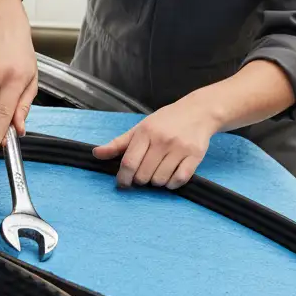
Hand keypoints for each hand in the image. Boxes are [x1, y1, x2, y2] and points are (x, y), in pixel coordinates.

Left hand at [92, 96, 218, 188]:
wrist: (198, 111)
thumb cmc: (167, 120)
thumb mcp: (141, 127)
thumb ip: (119, 143)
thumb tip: (97, 153)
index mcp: (146, 132)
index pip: (129, 162)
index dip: (123, 178)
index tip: (123, 183)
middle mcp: (162, 140)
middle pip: (143, 175)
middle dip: (140, 179)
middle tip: (144, 173)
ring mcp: (179, 148)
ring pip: (160, 180)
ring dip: (156, 182)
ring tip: (158, 171)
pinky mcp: (195, 156)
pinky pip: (179, 180)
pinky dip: (172, 184)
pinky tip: (171, 176)